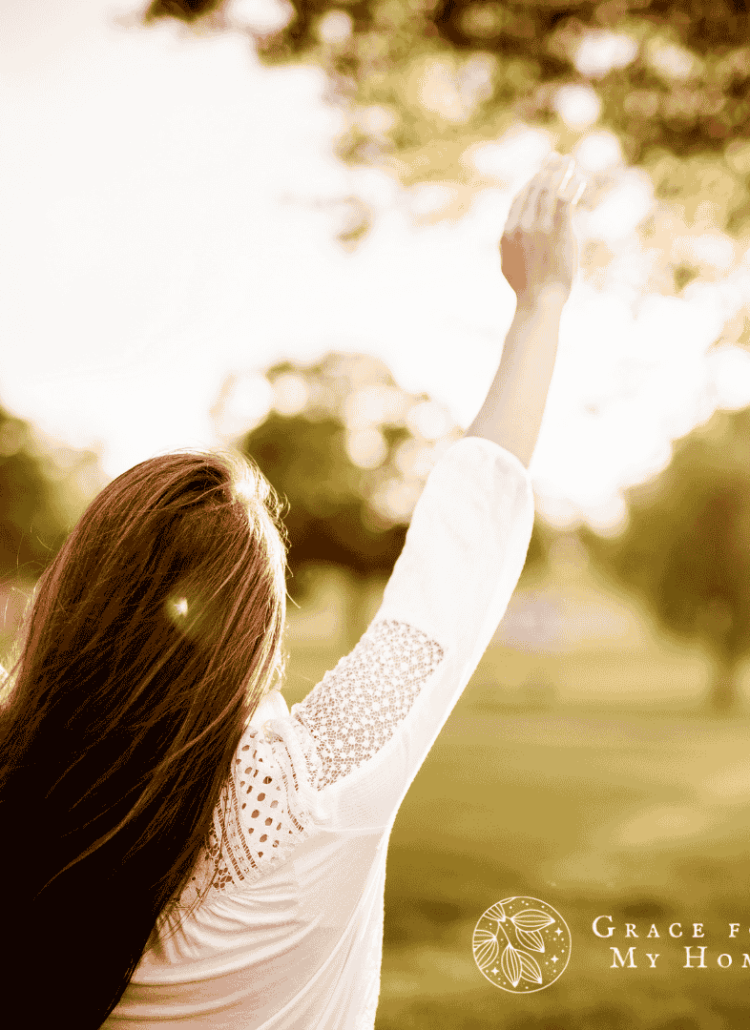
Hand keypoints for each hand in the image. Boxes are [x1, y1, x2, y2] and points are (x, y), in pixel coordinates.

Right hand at [500, 152, 586, 307]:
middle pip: (534, 188)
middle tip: (556, 158)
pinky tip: (580, 180)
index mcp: (508, 231)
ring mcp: (539, 227)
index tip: (542, 174)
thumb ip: (509, 245)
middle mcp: (521, 224)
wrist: (537, 301)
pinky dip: (573, 187)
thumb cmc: (526, 289)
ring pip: (550, 189)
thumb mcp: (508, 264)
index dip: (532, 183)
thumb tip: (508, 237)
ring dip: (561, 172)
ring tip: (570, 162)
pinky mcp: (558, 231)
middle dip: (546, 170)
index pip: (520, 198)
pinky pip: (566, 200)